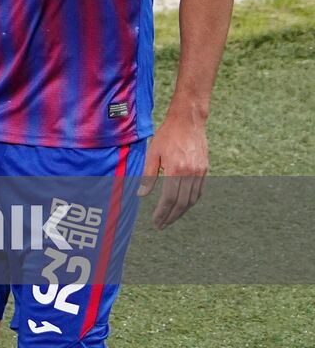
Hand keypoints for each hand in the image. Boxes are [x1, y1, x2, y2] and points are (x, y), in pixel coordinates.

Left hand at [138, 114, 207, 229]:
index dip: (162, 212)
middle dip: (171, 216)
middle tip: (161, 225)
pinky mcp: (205, 170)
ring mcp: (200, 172)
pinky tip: (182, 206)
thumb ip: (148, 175)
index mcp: (176, 169)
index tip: (156, 221)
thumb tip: (141, 195)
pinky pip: (199, 191)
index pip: (169, 198)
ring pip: (192, 199)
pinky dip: (190, 202)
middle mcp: (191, 173)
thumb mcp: (153, 152)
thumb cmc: (167, 135)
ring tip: (170, 218)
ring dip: (181, 212)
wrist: (188, 121)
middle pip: (181, 203)